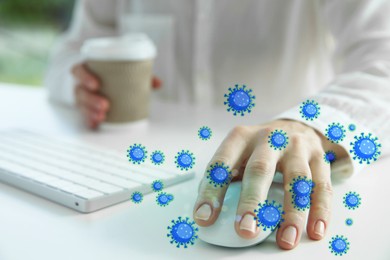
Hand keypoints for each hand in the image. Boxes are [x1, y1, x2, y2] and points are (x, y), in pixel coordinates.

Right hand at [72, 62, 161, 128]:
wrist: (98, 79)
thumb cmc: (111, 74)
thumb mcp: (124, 71)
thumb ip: (140, 74)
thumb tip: (158, 83)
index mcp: (87, 70)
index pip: (79, 71)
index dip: (85, 77)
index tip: (96, 85)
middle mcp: (81, 83)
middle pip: (80, 91)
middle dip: (91, 100)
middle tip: (105, 106)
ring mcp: (82, 96)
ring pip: (81, 105)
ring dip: (90, 112)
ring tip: (102, 117)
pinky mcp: (84, 108)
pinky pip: (83, 115)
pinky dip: (89, 120)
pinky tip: (95, 125)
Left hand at [193, 119, 347, 248]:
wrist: (295, 126)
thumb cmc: (259, 147)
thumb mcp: (238, 152)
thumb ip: (225, 177)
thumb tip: (206, 214)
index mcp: (241, 137)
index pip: (222, 164)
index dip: (211, 191)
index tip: (204, 218)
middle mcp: (269, 138)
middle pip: (259, 170)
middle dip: (252, 202)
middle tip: (246, 231)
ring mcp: (296, 147)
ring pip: (296, 180)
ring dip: (292, 213)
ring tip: (285, 240)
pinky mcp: (319, 157)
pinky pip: (321, 186)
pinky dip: (320, 211)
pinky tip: (314, 230)